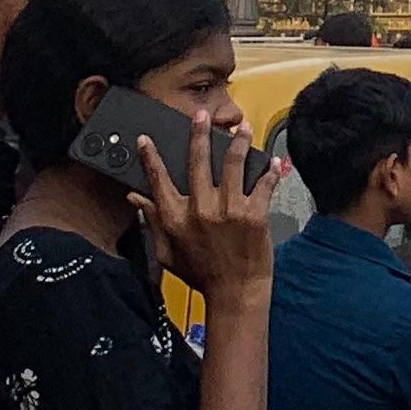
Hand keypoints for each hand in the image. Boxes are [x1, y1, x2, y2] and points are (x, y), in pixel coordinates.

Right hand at [138, 116, 280, 312]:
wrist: (235, 294)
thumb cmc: (201, 274)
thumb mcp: (167, 252)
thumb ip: (153, 222)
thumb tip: (136, 198)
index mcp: (176, 219)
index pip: (159, 181)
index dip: (150, 158)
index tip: (146, 139)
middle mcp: (201, 210)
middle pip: (198, 163)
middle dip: (199, 135)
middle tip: (202, 116)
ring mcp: (229, 211)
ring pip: (233, 164)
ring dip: (239, 142)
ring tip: (243, 127)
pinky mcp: (255, 215)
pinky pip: (263, 184)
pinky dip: (270, 171)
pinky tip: (274, 161)